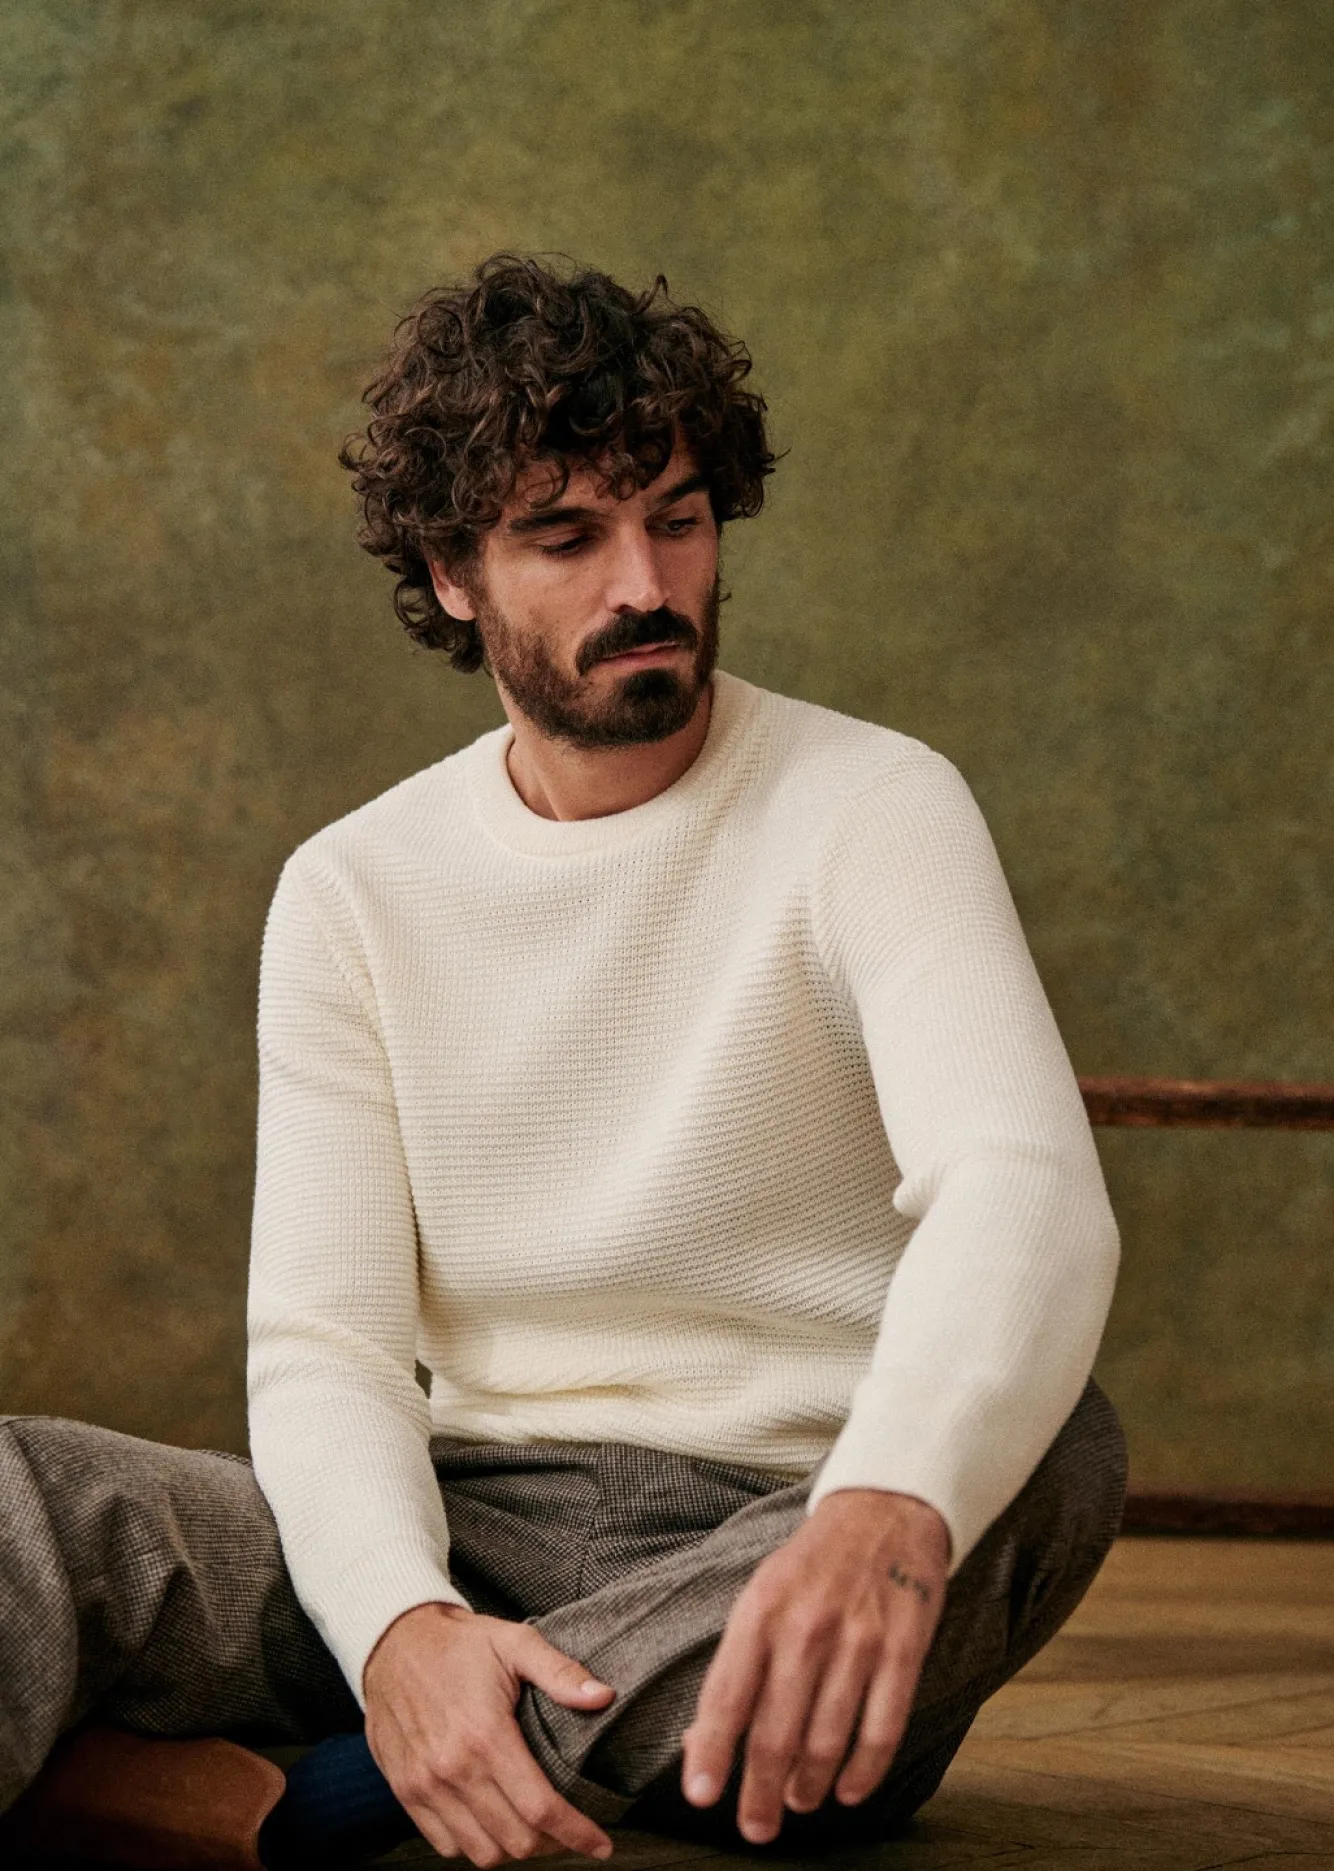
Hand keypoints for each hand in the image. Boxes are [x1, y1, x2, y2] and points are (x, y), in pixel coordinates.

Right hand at [363, 1601, 616, 1865]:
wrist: (393, 1642)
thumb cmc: (459, 1643)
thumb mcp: (514, 1642)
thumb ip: (559, 1672)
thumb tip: (603, 1696)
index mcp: (485, 1734)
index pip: (540, 1808)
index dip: (577, 1833)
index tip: (601, 1844)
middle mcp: (453, 1768)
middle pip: (515, 1840)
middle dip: (553, 1844)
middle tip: (570, 1829)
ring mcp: (425, 1785)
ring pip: (481, 1852)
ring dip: (514, 1848)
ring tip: (534, 1828)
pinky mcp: (405, 1791)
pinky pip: (446, 1844)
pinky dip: (475, 1844)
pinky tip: (493, 1822)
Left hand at [680, 1489, 949, 1844]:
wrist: (883, 1511)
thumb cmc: (811, 1566)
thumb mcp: (761, 1597)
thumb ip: (737, 1666)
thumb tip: (701, 1742)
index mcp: (760, 1611)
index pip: (728, 1695)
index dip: (712, 1751)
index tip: (701, 1796)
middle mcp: (805, 1626)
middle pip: (776, 1731)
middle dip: (761, 1792)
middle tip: (755, 1828)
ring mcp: (857, 1639)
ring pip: (827, 1738)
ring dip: (809, 1786)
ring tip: (799, 1803)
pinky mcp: (903, 1649)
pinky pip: (882, 1728)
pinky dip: (863, 1771)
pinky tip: (848, 1791)